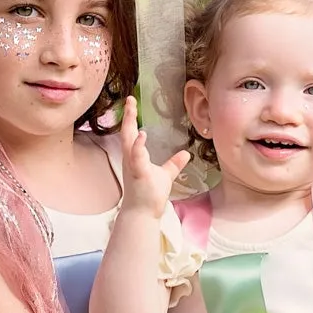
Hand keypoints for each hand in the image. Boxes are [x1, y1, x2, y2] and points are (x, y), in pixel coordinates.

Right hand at [118, 96, 190, 218]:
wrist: (142, 214)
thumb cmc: (149, 195)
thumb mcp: (165, 175)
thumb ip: (174, 164)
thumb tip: (186, 153)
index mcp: (134, 157)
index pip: (131, 133)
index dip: (131, 118)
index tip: (132, 102)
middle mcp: (130, 159)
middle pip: (126, 132)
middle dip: (127, 115)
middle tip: (129, 98)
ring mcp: (133, 166)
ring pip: (128, 142)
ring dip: (129, 125)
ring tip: (132, 108)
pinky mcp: (138, 174)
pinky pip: (136, 158)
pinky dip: (138, 146)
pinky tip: (142, 135)